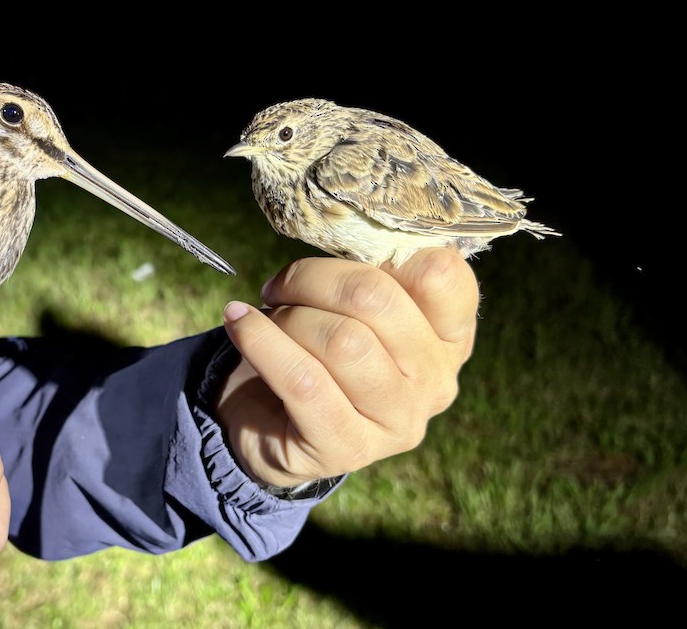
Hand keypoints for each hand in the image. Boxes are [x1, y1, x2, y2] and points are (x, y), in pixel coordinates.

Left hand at [216, 248, 478, 487]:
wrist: (270, 426)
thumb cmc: (317, 352)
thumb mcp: (350, 310)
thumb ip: (364, 277)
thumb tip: (343, 238)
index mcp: (448, 338)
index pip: (443, 274)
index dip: (386, 251)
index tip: (342, 255)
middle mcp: (435, 382)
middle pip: (378, 299)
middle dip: (314, 279)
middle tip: (279, 286)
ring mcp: (396, 422)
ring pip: (342, 341)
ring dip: (288, 317)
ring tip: (265, 318)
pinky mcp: (346, 449)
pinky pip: (302, 381)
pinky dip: (260, 341)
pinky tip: (238, 323)